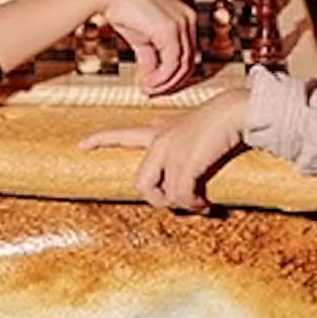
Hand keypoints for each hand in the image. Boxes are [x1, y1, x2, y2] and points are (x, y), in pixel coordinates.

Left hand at [81, 89, 250, 211]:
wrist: (235, 112)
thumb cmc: (223, 122)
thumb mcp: (195, 134)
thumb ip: (184, 150)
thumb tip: (183, 183)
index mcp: (159, 131)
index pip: (123, 134)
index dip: (101, 140)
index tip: (81, 144)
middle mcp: (159, 141)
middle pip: (141, 183)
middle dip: (156, 199)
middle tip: (179, 202)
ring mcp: (170, 153)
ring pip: (160, 194)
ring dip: (181, 204)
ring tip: (199, 203)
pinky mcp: (184, 164)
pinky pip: (182, 197)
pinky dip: (195, 205)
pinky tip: (206, 205)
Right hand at [90, 0, 198, 96]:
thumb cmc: (125, 10)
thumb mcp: (143, 39)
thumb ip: (152, 58)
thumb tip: (152, 80)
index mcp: (186, 19)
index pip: (188, 55)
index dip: (174, 76)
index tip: (157, 87)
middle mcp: (188, 19)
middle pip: (189, 63)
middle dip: (171, 83)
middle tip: (152, 93)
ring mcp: (182, 23)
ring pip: (182, 66)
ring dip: (164, 83)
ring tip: (148, 90)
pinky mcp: (169, 28)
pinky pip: (172, 63)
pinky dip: (161, 78)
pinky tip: (147, 83)